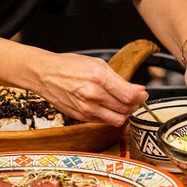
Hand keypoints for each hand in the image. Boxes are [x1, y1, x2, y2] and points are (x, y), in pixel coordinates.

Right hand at [34, 52, 148, 124]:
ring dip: (124, 113)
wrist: (44, 74)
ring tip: (122, 104)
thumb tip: (136, 90)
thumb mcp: (97, 64)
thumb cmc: (68, 66)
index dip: (140, 97)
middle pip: (125, 109)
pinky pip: (103, 121)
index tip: (142, 93)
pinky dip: (110, 115)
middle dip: (134, 104)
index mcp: (99, 78)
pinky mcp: (81, 117)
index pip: (129, 96)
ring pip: (117, 120)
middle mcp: (93, 95)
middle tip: (135, 98)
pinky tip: (108, 106)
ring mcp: (86, 109)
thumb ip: (118, 79)